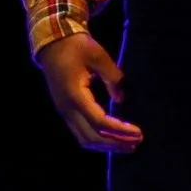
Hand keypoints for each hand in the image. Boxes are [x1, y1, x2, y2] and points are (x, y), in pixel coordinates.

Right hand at [38, 30, 141, 152]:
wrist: (52, 45)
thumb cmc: (76, 47)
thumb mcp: (98, 56)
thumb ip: (113, 77)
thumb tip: (121, 99)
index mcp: (75, 95)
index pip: (99, 122)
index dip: (120, 130)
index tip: (139, 132)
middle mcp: (67, 108)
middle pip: (92, 137)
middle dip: (116, 143)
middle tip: (138, 142)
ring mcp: (64, 112)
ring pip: (85, 139)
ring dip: (107, 145)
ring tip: (128, 145)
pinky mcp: (66, 112)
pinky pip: (81, 133)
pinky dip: (99, 140)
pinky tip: (113, 139)